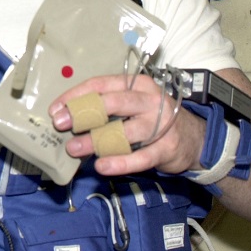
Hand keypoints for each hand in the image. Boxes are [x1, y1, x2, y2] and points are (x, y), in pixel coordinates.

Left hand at [49, 74, 205, 176]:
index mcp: (136, 84)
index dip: (75, 96)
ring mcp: (160, 124)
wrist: (195, 138)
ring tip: (75, 149)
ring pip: (124, 132)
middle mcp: (149, 100)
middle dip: (83, 113)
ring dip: (96, 141)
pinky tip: (101, 166)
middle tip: (61, 125)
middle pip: (112, 103)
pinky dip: (119, 163)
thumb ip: (105, 107)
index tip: (55, 109)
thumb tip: (68, 117)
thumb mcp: (132, 105)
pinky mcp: (167, 148)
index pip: (101, 84)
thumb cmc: (152, 118)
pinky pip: (140, 157)